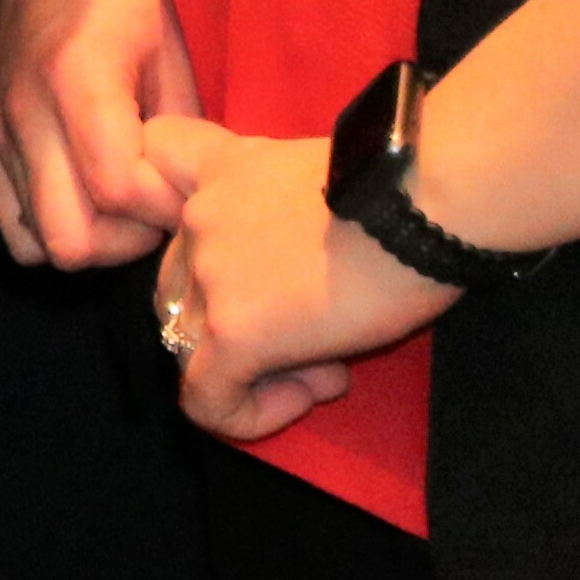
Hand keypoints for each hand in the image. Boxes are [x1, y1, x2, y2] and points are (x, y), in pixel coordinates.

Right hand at [0, 0, 194, 263]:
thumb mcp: (170, 53)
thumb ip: (176, 137)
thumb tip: (184, 204)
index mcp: (77, 80)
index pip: (118, 191)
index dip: (165, 207)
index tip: (188, 185)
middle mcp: (23, 112)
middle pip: (69, 240)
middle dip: (124, 241)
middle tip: (154, 207)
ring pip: (35, 242)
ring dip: (87, 236)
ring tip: (119, 202)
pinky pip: (10, 219)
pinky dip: (48, 223)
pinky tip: (81, 190)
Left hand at [146, 114, 446, 443]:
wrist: (428, 199)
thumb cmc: (406, 184)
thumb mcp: (321, 177)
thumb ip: (281, 213)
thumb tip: (298, 283)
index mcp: (222, 165)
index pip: (151, 167)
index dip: (183, 216)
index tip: (242, 255)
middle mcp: (198, 214)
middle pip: (181, 284)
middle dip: (240, 320)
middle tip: (319, 336)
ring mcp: (209, 272)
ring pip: (195, 344)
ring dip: (256, 366)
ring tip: (329, 366)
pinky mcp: (233, 331)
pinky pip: (208, 398)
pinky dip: (247, 414)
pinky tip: (305, 398)